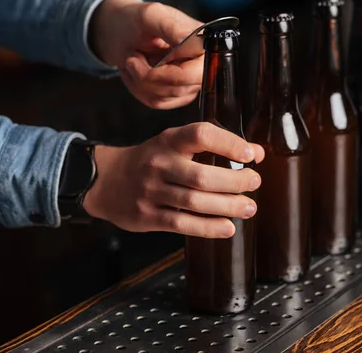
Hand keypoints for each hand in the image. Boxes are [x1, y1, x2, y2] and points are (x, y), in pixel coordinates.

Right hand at [83, 123, 264, 238]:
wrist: (105, 180)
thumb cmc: (151, 160)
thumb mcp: (174, 144)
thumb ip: (211, 146)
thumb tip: (256, 153)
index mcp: (168, 141)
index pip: (201, 135)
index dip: (229, 143)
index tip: (252, 154)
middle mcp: (159, 164)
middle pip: (202, 176)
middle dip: (235, 181)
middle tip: (254, 183)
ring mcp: (151, 191)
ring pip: (195, 202)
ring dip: (227, 206)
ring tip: (249, 207)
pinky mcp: (147, 215)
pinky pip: (182, 224)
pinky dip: (208, 228)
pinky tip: (228, 227)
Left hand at [90, 0, 203, 108]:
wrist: (119, 32)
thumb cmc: (135, 19)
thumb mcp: (150, 15)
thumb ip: (171, 27)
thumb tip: (195, 41)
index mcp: (201, 44)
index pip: (197, 73)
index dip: (169, 73)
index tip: (146, 58)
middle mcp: (199, 66)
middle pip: (179, 89)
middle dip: (148, 77)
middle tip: (132, 58)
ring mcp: (188, 83)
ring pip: (164, 97)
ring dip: (139, 81)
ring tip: (133, 60)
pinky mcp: (175, 95)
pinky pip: (156, 102)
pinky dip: (138, 88)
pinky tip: (134, 72)